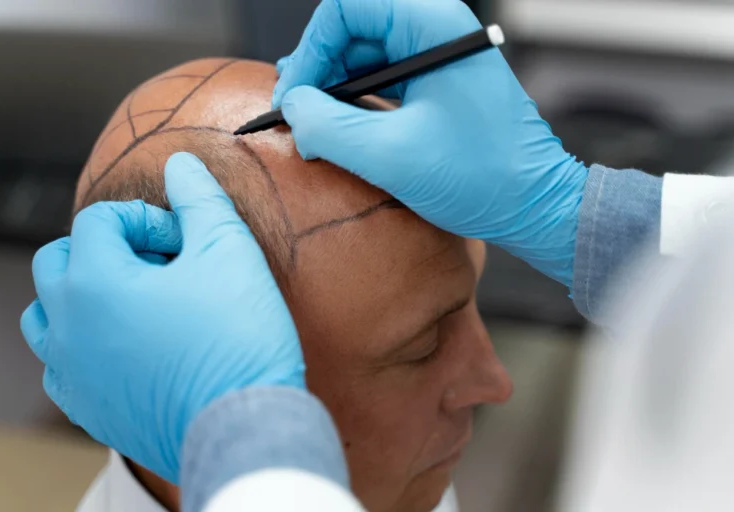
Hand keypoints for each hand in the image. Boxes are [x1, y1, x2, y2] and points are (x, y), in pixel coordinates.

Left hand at [20, 152, 303, 483]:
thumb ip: (200, 200)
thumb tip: (180, 165)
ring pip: (45, 316)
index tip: (186, 243)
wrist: (245, 427)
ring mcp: (72, 373)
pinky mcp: (89, 409)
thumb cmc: (237, 339)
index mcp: (94, 282)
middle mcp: (67, 327)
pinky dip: (82, 346)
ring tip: (132, 301)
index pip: (100, 221)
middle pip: (56, 261)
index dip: (148, 219)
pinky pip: (61, 368)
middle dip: (104, 249)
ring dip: (81, 296)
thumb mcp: (230, 251)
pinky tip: (125, 347)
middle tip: (157, 264)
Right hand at [273, 0, 587, 285]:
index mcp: (433, 26)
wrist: (534, 204)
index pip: (347, 6)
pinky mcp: (439, 84)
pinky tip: (341, 128)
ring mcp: (439, 57)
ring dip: (333, 86)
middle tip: (296, 111)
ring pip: (365, 53)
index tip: (296, 95)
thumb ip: (328, 127)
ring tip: (312, 123)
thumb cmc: (481, 177)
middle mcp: (437, 31)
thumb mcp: (391, 156)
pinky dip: (355, 100)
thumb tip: (293, 109)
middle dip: (317, 67)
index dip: (311, 47)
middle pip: (353, 26)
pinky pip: (383, 77)